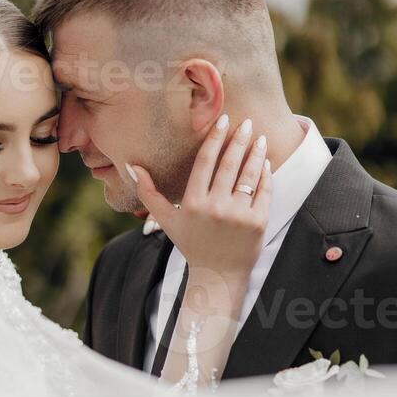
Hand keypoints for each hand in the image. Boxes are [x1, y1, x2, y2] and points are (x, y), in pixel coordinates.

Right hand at [128, 115, 270, 289]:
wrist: (218, 276)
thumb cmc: (192, 244)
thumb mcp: (167, 220)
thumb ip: (148, 193)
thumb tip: (131, 166)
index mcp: (193, 203)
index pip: (205, 162)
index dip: (214, 138)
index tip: (222, 120)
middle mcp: (215, 208)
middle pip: (229, 164)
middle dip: (240, 140)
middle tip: (248, 123)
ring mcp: (238, 215)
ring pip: (249, 176)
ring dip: (256, 154)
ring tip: (260, 139)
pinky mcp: (258, 223)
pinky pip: (264, 192)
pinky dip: (265, 175)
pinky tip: (265, 163)